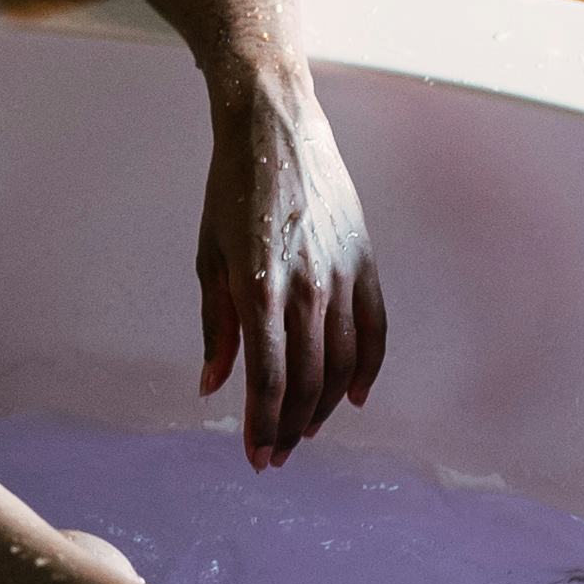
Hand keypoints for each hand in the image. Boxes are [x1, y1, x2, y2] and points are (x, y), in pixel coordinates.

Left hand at [198, 76, 387, 467]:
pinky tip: (354, 397)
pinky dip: (368, 369)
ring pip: (342, 363)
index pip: (268, 379)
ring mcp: (343, 274)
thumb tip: (214, 386)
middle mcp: (308, 287)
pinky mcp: (365, 260)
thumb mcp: (208, 259)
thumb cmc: (231, 191)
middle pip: (307, 381)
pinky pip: (375, 329)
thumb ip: (215, 327)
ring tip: (304, 431)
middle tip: (274, 455)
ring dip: (324, 407)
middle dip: (290, 427)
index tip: (255, 457)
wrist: (275, 127)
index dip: (262, 426)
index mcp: (261, 288)